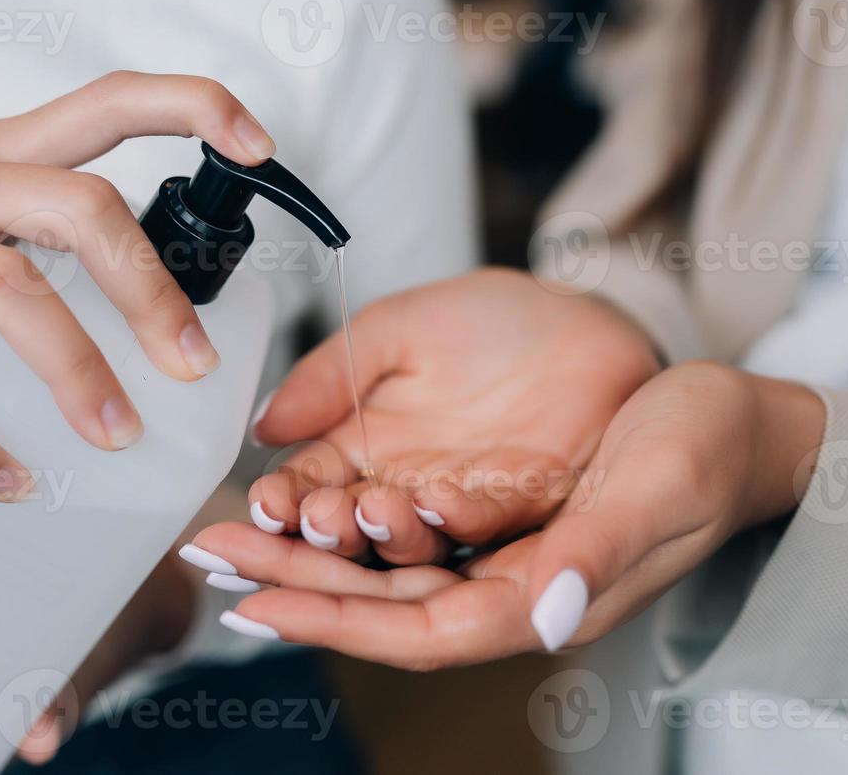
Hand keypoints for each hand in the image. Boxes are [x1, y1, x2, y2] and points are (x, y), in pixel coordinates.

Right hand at [0, 72, 276, 499]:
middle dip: (150, 291)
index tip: (258, 147)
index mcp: (0, 153)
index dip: (188, 107)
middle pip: (78, 206)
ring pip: (7, 287)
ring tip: (116, 436)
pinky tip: (7, 479)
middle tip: (192, 367)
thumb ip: (63, 251)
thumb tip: (177, 321)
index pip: (105, 102)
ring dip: (76, 370)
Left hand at [189, 362, 823, 668]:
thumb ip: (601, 552)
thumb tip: (544, 616)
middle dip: (296, 586)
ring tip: (237, 537)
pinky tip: (311, 511)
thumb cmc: (705, 450)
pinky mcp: (505, 527)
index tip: (256, 601)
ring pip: (390, 577)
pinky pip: (413, 543)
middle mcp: (518, 592)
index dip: (337, 620)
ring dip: (312, 559)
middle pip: (385, 609)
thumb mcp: (659, 489)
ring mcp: (509, 563)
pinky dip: (355, 531)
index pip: (422, 630)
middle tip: (210, 559)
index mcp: (549, 597)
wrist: (738, 425)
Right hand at [243, 268, 660, 564]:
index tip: (267, 503)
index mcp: (366, 447)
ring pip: (417, 536)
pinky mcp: (527, 501)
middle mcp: (408, 487)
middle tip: (313, 518)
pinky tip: (436, 501)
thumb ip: (333, 371)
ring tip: (368, 509)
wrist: (582, 313)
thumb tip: (265, 424)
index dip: (285, 499)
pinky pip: (492, 518)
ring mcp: (466, 501)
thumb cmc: (491, 320)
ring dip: (388, 532)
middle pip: (353, 529)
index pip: (311, 485)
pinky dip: (462, 516)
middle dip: (327, 531)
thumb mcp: (397, 328)